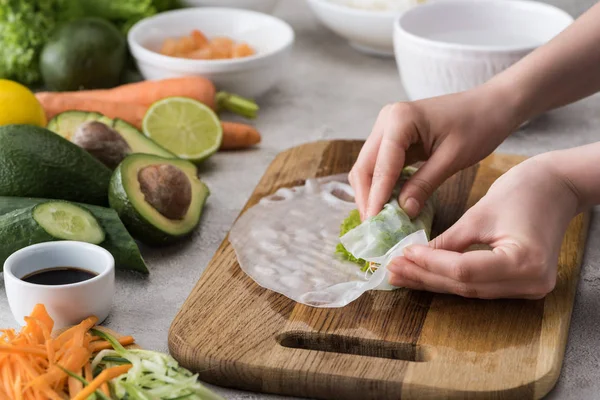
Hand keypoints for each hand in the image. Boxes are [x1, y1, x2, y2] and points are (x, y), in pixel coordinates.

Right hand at [349, 83, 522, 220]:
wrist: (493, 105)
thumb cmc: (479, 126)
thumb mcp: (452, 159)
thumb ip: (424, 185)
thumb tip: (402, 212)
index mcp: (399, 120)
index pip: (381, 167)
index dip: (376, 198)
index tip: (373, 225)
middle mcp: (386, 120)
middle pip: (364, 167)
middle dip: (367, 198)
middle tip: (372, 228)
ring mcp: (388, 127)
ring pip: (368, 167)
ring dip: (371, 193)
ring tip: (378, 221)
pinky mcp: (394, 136)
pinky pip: (380, 164)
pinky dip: (382, 185)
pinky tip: (388, 204)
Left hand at [387, 155, 580, 298]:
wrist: (558, 187)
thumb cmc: (524, 189)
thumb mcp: (479, 214)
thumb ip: (448, 241)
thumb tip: (413, 256)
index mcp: (524, 261)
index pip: (464, 271)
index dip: (429, 264)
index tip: (401, 254)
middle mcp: (530, 282)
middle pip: (465, 286)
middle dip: (424, 277)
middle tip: (391, 269)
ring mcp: (529, 288)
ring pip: (470, 290)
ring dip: (433, 281)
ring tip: (401, 273)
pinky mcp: (522, 284)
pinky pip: (480, 285)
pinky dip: (451, 280)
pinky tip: (425, 274)